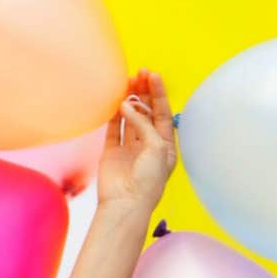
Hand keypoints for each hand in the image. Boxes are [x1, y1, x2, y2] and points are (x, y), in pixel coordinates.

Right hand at [96, 68, 176, 212]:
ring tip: (127, 81)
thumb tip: (126, 105)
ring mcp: (129, 149)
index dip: (158, 94)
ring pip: (130, 118)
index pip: (162, 114)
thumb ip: (143, 124)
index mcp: (165, 147)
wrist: (126, 204)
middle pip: (147, 113)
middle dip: (144, 93)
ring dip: (129, 100)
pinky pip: (113, 129)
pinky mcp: (112, 153)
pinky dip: (114, 114)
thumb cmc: (148, 180)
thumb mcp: (156, 147)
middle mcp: (148, 146)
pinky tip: (116, 99)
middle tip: (139, 74)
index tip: (152, 75)